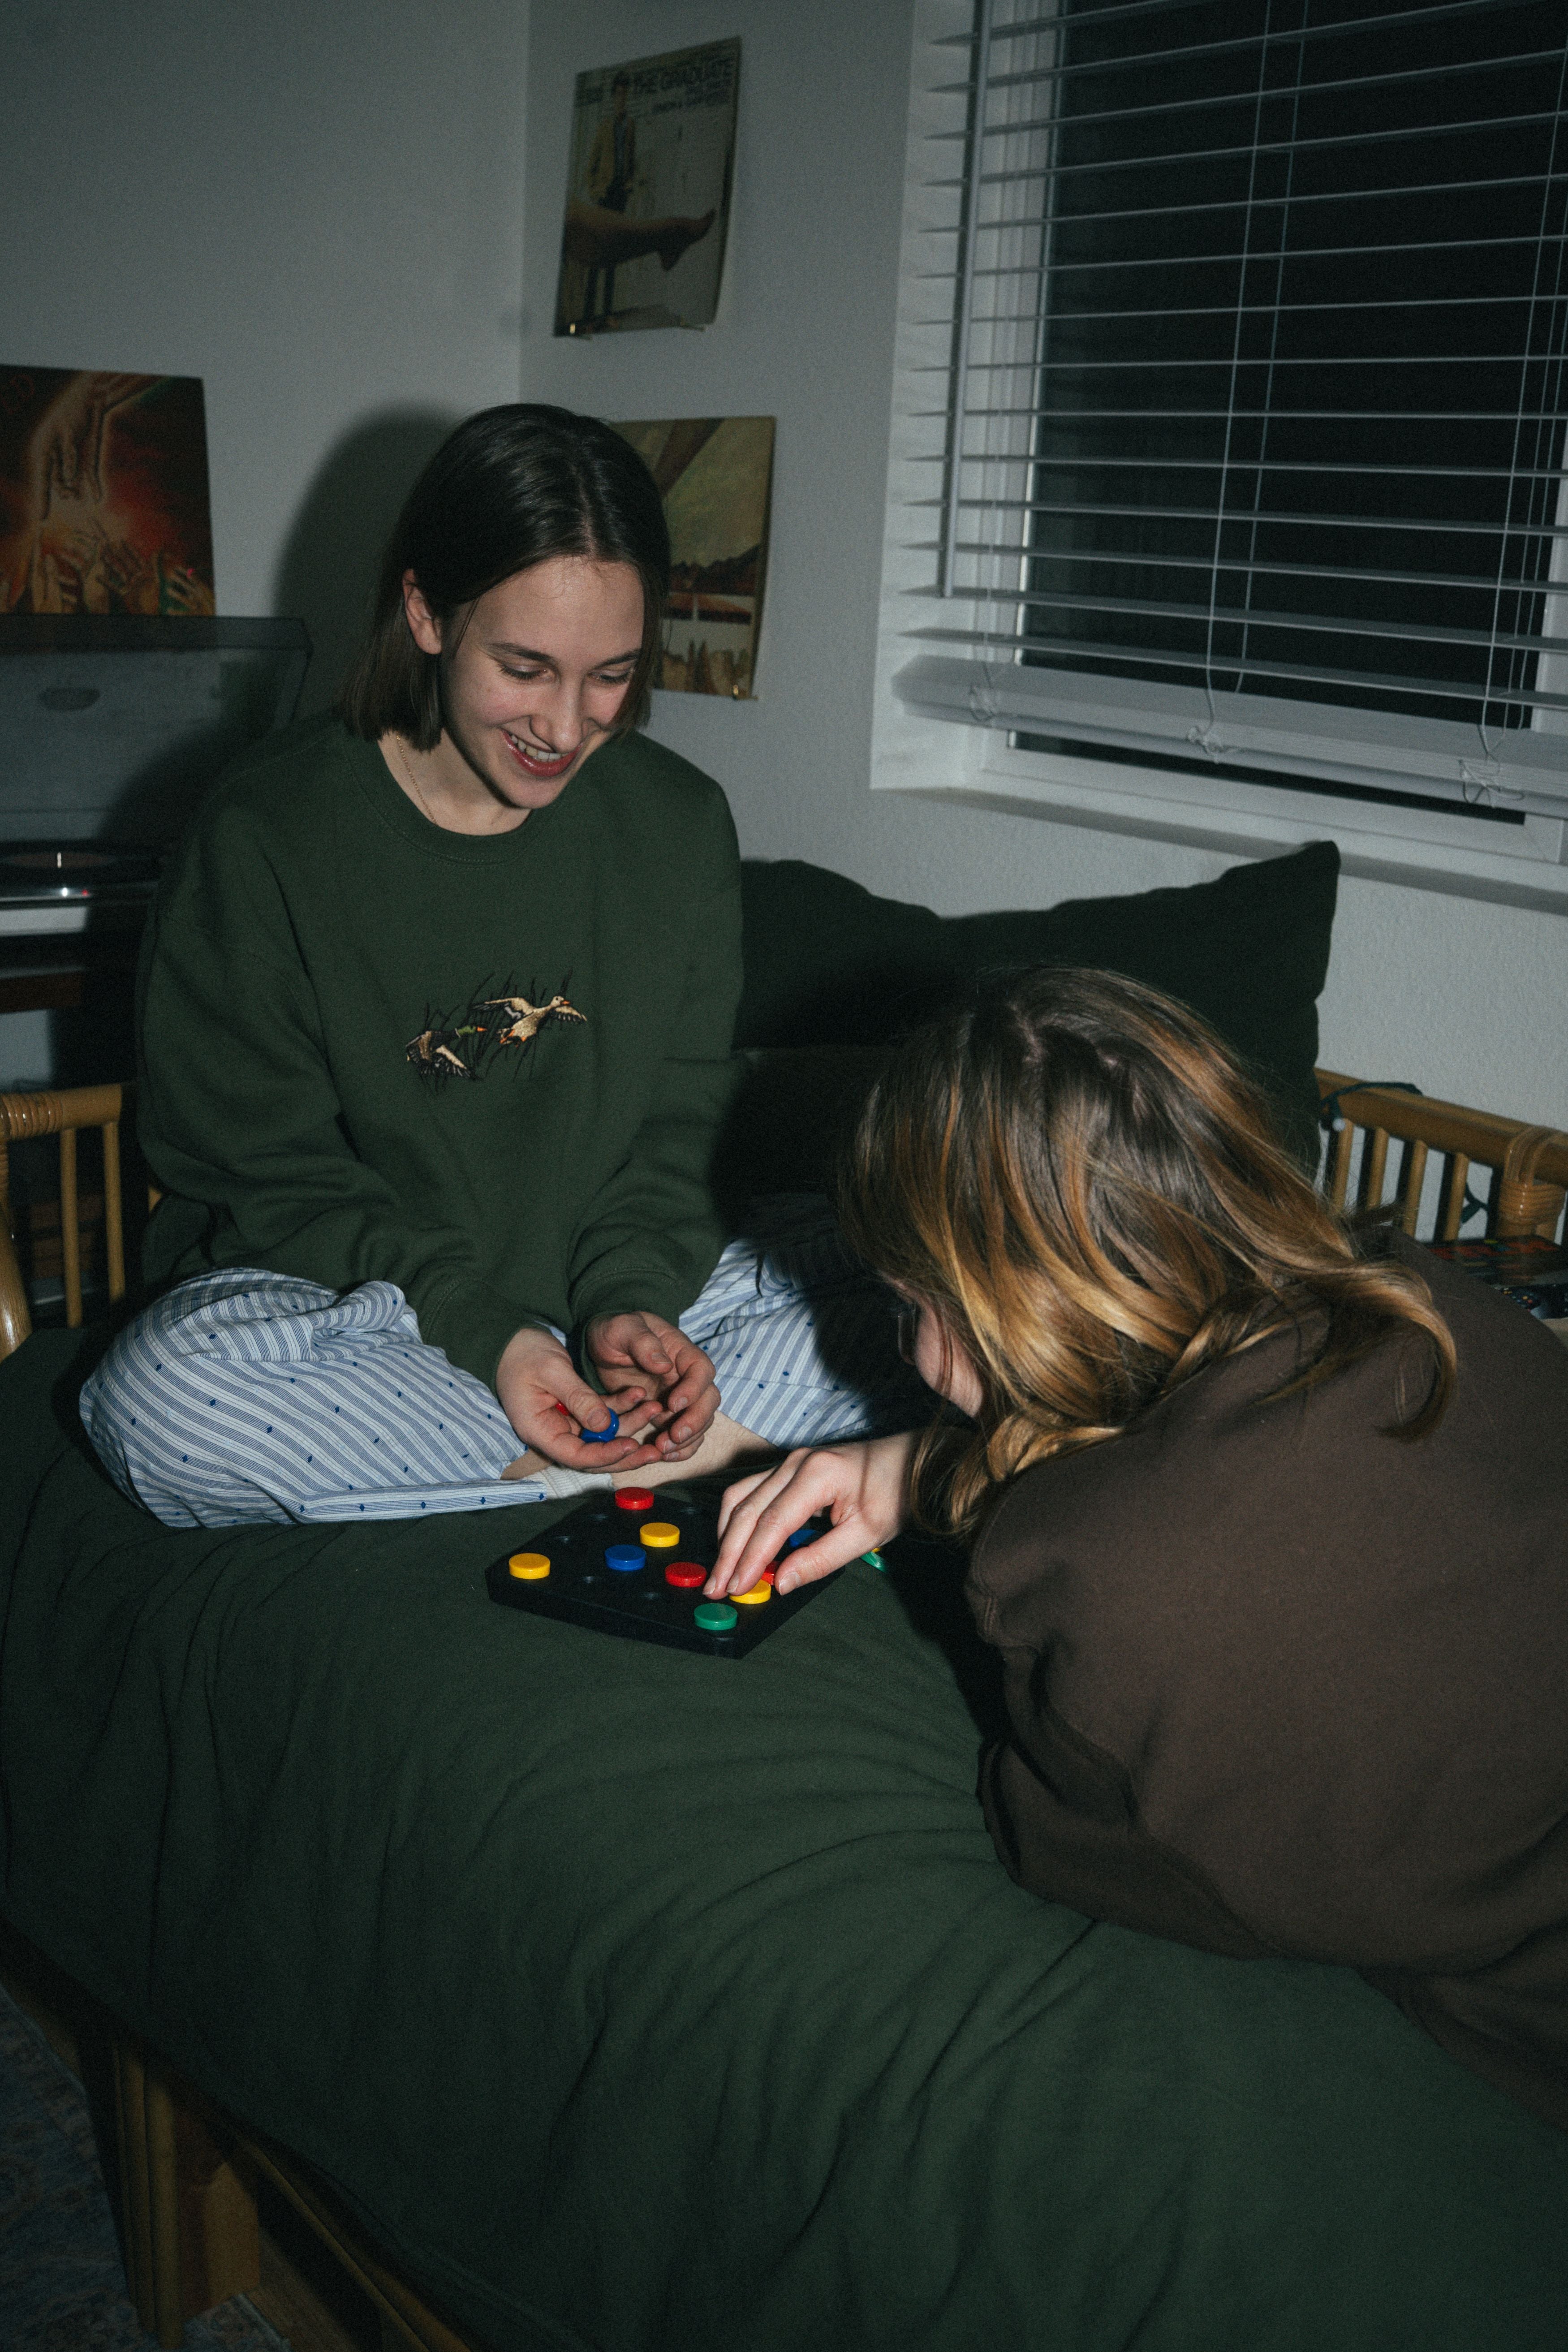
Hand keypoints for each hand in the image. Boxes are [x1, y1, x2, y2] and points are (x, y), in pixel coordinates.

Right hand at [495, 1323, 670, 1472]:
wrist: (512, 1339)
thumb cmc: (524, 1353)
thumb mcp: (552, 1371)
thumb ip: (578, 1398)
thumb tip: (604, 1426)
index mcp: (540, 1431)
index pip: (576, 1456)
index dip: (605, 1455)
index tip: (632, 1445)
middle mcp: (554, 1433)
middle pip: (594, 1453)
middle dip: (625, 1452)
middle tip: (655, 1449)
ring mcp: (567, 1422)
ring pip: (603, 1434)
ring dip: (629, 1423)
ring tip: (654, 1408)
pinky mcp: (576, 1409)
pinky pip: (602, 1414)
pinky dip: (621, 1406)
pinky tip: (639, 1395)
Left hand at [583, 1310, 718, 1461]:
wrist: (604, 1347)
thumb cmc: (615, 1332)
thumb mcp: (622, 1329)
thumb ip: (642, 1341)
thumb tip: (663, 1364)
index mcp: (680, 1352)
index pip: (702, 1370)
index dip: (694, 1389)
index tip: (674, 1403)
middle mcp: (686, 1377)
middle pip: (708, 1400)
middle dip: (695, 1421)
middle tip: (673, 1436)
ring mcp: (680, 1398)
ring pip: (700, 1422)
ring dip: (687, 1439)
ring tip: (662, 1450)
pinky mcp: (668, 1415)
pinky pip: (684, 1435)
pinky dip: (680, 1449)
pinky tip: (663, 1456)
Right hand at [706, 1430, 919, 1598]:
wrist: (913, 1461)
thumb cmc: (895, 1494)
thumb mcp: (866, 1534)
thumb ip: (821, 1559)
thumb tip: (780, 1582)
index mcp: (817, 1475)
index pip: (771, 1522)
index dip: (749, 1558)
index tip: (735, 1588)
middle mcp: (795, 1462)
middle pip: (747, 1509)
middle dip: (728, 1552)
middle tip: (716, 1587)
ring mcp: (790, 1461)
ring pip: (741, 1496)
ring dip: (727, 1534)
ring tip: (723, 1571)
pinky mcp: (790, 1467)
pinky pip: (751, 1491)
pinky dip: (739, 1519)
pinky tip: (737, 1545)